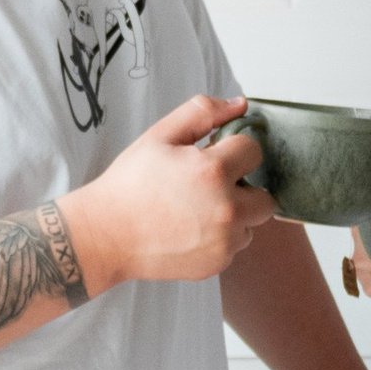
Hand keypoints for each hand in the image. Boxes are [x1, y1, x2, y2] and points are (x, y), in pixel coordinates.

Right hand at [66, 95, 269, 291]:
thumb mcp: (159, 136)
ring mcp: (224, 241)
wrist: (105, 235)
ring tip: (196, 210)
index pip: (253, 151)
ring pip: (251, 223)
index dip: (233, 150)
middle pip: (265, 196)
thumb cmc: (129, 184)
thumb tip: (241, 104)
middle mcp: (226, 209)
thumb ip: (203, 113)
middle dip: (243, 187)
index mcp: (213, 172)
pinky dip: (220, 238)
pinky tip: (189, 230)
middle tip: (210, 187)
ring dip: (234, 214)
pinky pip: (234, 245)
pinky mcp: (217, 264)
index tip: (212, 157)